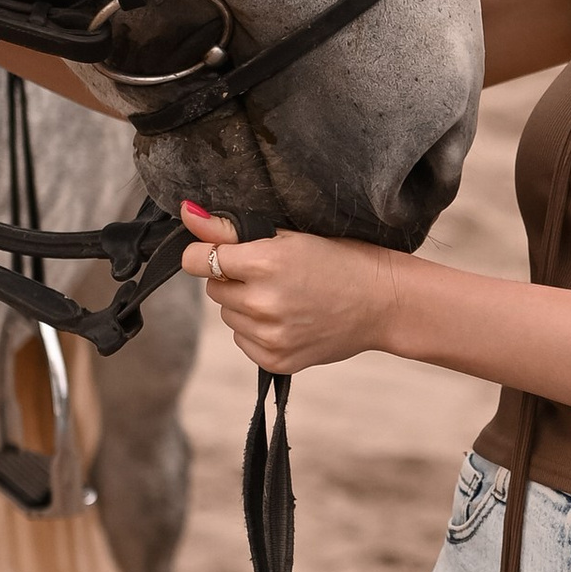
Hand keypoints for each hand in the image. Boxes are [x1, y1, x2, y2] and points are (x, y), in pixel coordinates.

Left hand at [181, 209, 405, 372]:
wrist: (383, 303)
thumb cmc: (340, 260)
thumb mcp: (289, 235)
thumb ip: (230, 229)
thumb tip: (187, 211)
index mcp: (264, 262)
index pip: (197, 260)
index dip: (206, 253)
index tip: (222, 253)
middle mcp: (262, 302)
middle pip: (213, 289)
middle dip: (233, 279)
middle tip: (272, 274)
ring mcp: (269, 336)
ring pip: (228, 316)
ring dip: (245, 306)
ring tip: (285, 297)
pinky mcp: (276, 360)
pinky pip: (243, 341)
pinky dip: (258, 331)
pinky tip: (289, 319)